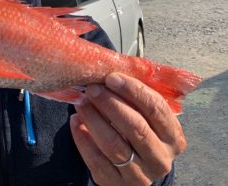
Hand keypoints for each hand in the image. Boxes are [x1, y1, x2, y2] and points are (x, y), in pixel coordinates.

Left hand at [70, 72, 186, 185]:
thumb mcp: (148, 118)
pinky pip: (96, 160)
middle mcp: (160, 158)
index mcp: (173, 137)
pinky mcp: (116, 183)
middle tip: (92, 89)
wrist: (138, 170)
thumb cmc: (141, 133)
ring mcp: (139, 174)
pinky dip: (82, 139)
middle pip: (135, 127)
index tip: (111, 77)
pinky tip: (75, 121)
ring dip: (94, 119)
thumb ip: (136, 99)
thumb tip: (110, 73)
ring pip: (113, 144)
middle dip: (110, 103)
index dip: (133, 90)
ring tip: (81, 102)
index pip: (156, 108)